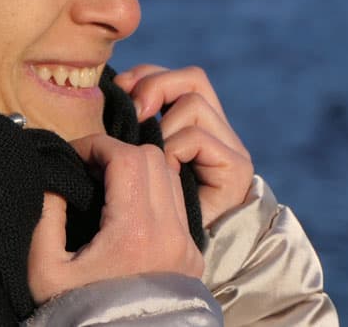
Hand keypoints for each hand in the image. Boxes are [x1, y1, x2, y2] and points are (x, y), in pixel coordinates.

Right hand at [27, 134, 202, 303]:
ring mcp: (186, 247)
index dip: (96, 144)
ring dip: (138, 169)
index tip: (73, 154)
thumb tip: (57, 179)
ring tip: (106, 183)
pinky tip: (126, 207)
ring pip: (171, 177)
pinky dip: (154, 191)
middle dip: (118, 152)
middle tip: (88, 165)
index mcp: (136, 233)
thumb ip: (45, 214)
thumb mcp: (43, 269)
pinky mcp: (192, 258)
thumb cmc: (75, 316)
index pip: (127, 157)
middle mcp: (171, 235)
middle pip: (154, 159)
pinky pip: (178, 204)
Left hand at [114, 65, 253, 227]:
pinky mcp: (236, 169)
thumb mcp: (130, 164)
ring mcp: (229, 150)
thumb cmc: (140, 219)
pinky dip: (174, 147)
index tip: (119, 90)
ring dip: (164, 123)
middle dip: (157, 84)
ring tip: (152, 154)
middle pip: (193, 79)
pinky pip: (197, 137)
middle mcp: (216, 134)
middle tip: (133, 109)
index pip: (176, 78)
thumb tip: (111, 91)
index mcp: (192, 127)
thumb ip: (129, 130)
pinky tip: (166, 170)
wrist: (170, 271)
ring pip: (194, 102)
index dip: (146, 75)